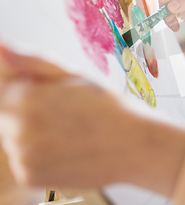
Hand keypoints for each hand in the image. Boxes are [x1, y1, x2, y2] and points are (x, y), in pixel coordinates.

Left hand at [0, 44, 184, 196]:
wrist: (133, 145)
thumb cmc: (108, 107)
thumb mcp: (74, 74)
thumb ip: (32, 60)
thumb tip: (1, 46)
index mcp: (24, 97)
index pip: (6, 90)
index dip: (33, 91)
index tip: (57, 97)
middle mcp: (16, 128)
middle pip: (9, 116)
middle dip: (30, 114)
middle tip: (68, 116)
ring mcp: (22, 155)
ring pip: (15, 140)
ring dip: (34, 136)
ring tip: (70, 134)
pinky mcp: (29, 177)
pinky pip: (24, 163)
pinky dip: (41, 158)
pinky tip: (67, 150)